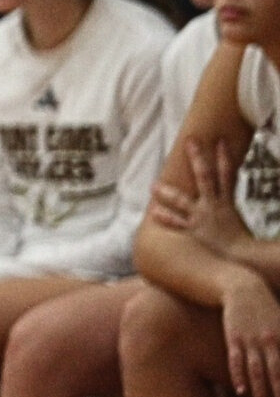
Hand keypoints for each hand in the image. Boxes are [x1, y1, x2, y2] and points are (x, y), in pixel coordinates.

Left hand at [150, 138, 251, 255]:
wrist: (242, 256)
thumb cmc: (243, 240)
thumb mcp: (237, 217)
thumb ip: (230, 206)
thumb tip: (229, 200)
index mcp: (227, 202)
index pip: (228, 174)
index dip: (224, 157)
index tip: (219, 141)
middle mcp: (213, 205)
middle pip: (205, 176)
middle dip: (198, 157)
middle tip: (190, 141)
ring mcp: (202, 217)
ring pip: (182, 199)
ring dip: (167, 191)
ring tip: (153, 185)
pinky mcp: (194, 230)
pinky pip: (177, 223)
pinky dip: (165, 217)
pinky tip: (153, 211)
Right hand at [221, 273, 279, 396]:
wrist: (242, 287)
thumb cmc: (266, 307)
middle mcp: (270, 340)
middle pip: (277, 372)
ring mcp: (250, 340)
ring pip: (257, 369)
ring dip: (261, 390)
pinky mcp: (234, 338)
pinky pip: (236, 361)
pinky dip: (239, 376)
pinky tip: (241, 390)